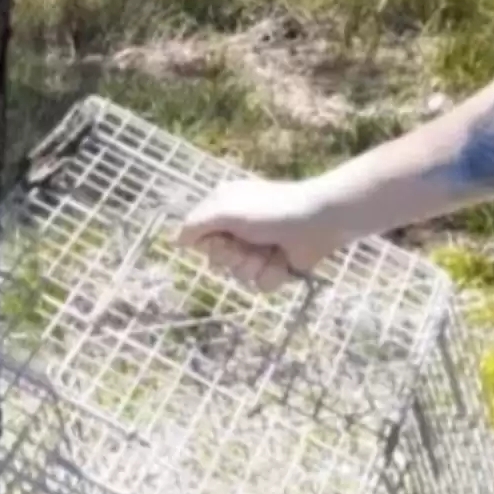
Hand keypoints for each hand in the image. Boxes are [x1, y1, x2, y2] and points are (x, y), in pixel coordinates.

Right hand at [176, 177, 348, 292]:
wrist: (318, 220)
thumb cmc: (271, 210)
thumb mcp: (226, 209)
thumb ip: (195, 224)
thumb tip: (175, 241)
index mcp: (223, 210)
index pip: (198, 238)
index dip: (209, 244)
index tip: (222, 237)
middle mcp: (237, 230)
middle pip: (218, 261)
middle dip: (234, 256)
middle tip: (250, 243)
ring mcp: (257, 249)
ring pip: (239, 275)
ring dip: (256, 265)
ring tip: (272, 250)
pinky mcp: (276, 266)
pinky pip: (262, 284)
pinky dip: (274, 274)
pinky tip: (284, 259)